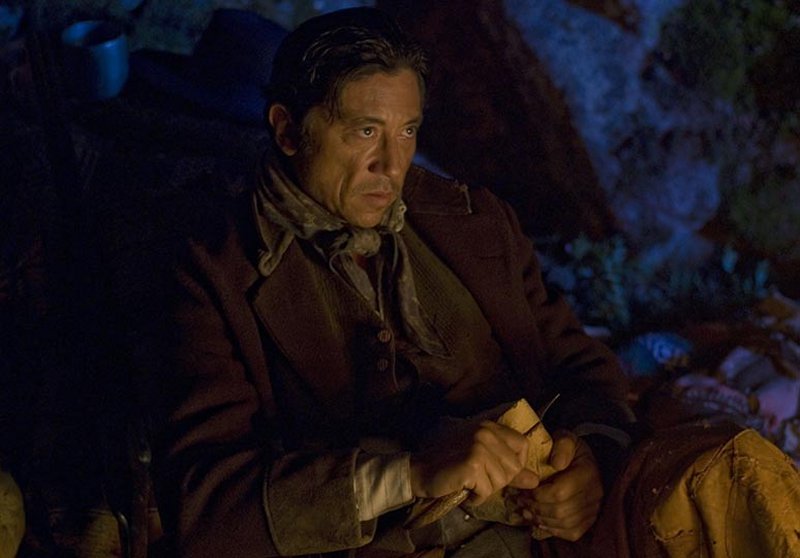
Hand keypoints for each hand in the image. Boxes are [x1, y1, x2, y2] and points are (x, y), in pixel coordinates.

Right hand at [409, 420, 539, 505]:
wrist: (419, 470)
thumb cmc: (449, 464)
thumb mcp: (481, 459)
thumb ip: (508, 467)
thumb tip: (535, 480)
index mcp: (489, 427)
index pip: (522, 445)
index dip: (516, 464)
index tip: (500, 471)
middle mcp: (486, 433)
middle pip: (514, 467)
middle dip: (498, 481)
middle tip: (478, 478)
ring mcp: (479, 447)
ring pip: (502, 481)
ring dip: (486, 489)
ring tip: (469, 482)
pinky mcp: (472, 465)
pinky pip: (487, 490)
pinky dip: (476, 497)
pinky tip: (463, 488)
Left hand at [511, 430, 602, 540]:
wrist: (583, 461)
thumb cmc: (569, 450)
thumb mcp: (566, 438)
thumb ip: (562, 446)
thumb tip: (557, 464)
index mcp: (587, 473)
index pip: (559, 492)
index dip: (537, 494)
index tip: (524, 489)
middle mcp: (594, 494)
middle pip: (560, 511)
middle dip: (536, 508)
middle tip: (520, 501)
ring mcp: (593, 510)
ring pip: (565, 524)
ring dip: (541, 520)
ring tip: (526, 511)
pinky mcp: (589, 521)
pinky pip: (571, 533)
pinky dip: (552, 530)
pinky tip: (539, 521)